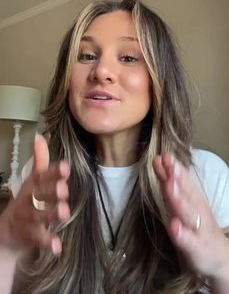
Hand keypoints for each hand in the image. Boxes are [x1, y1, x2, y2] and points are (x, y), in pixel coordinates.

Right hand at [0, 135, 69, 255]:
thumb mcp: (33, 181)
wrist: (8, 230)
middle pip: (40, 195)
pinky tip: (57, 247)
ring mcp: (28, 218)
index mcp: (33, 185)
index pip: (43, 176)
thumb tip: (41, 137)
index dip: (54, 172)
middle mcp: (29, 200)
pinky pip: (38, 239)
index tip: (66, 167)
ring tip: (64, 212)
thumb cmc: (28, 200)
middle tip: (64, 190)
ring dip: (51, 214)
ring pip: (39, 216)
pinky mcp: (27, 235)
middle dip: (52, 192)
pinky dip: (47, 243)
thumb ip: (40, 162)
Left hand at [153, 153, 228, 278]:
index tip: (163, 155)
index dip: (174, 167)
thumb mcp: (182, 202)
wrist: (219, 257)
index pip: (183, 179)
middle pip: (187, 191)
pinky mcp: (196, 247)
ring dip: (178, 198)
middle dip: (177, 176)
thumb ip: (169, 182)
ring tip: (169, 185)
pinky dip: (181, 233)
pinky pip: (188, 240)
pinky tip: (173, 226)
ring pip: (187, 212)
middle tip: (168, 162)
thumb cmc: (196, 225)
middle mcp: (196, 210)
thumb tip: (158, 159)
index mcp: (193, 198)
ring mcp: (197, 228)